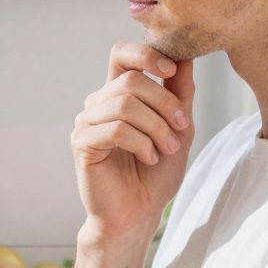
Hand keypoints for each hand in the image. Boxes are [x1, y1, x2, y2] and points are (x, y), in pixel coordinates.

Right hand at [72, 43, 194, 243]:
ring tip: (166, 149)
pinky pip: (116, 129)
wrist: (139, 214)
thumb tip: (186, 56)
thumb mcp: (178, 128)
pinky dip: (141, 143)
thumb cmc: (155, 174)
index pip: (122, 54)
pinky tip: (149, 158)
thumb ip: (180, 93)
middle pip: (131, 80)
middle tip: (180, 127)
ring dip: (156, 126)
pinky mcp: (82, 144)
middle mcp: (99, 103)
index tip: (172, 72)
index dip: (146, 53)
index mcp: (118, 94)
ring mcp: (87, 122)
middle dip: (164, 102)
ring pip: (125, 103)